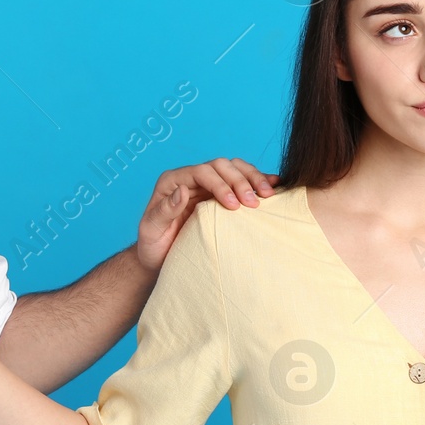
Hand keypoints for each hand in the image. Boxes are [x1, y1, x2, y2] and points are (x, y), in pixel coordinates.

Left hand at [136, 158, 278, 269]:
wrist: (160, 259)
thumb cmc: (153, 247)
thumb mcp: (151, 231)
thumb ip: (164, 211)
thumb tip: (182, 191)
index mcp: (172, 181)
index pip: (201, 172)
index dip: (220, 184)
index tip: (233, 206)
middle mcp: (190, 179)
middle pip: (220, 166)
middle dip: (240, 181)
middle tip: (254, 203)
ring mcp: (207, 185)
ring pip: (234, 168)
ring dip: (252, 177)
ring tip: (267, 195)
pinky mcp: (220, 194)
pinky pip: (241, 179)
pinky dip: (258, 180)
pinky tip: (273, 186)